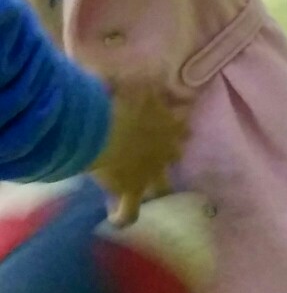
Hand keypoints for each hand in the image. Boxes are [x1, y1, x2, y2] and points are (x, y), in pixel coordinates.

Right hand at [93, 83, 189, 225]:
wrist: (99, 125)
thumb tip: (150, 73)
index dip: (176, 124)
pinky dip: (123, 216)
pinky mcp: (130, 190)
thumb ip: (145, 80)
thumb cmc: (115, 98)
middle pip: (176, 152)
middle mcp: (166, 150)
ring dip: (156, 187)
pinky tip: (117, 220)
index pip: (181, 124)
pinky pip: (129, 211)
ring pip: (163, 186)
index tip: (170, 119)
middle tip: (153, 149)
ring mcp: (150, 173)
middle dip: (169, 151)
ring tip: (148, 189)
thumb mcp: (136, 80)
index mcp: (169, 122)